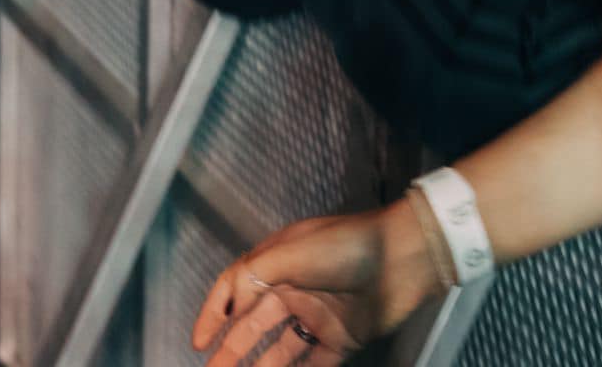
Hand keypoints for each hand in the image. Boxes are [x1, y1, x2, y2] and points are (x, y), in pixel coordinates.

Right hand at [193, 202, 439, 366]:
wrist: (403, 257)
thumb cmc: (344, 247)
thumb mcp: (291, 251)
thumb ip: (254, 277)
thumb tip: (231, 308)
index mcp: (275, 264)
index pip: (235, 290)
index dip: (214, 314)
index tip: (199, 342)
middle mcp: (291, 290)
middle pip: (253, 326)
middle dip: (231, 350)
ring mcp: (316, 316)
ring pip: (279, 349)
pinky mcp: (342, 338)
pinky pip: (313, 363)